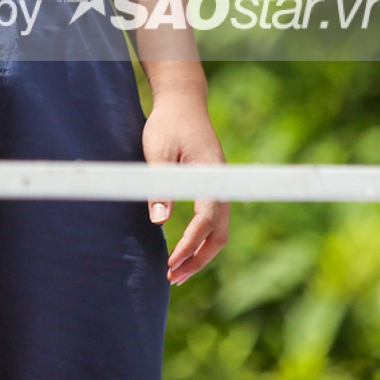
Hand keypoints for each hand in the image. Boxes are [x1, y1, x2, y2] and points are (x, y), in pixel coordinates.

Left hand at [143, 86, 230, 283]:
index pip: (205, 220)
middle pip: (219, 234)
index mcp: (211, 176)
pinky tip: (184, 252)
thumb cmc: (168, 124)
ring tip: (176, 273)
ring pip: (219, 231)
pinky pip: (213, 221)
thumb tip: (159, 222)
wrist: (182, 103)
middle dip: (198, 259)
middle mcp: (221, 185)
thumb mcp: (157, 150)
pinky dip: (201, 241)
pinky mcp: (213, 188)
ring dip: (200, 254)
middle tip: (172, 277)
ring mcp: (220, 187)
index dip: (189, 245)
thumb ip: (159, 185)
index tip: (170, 263)